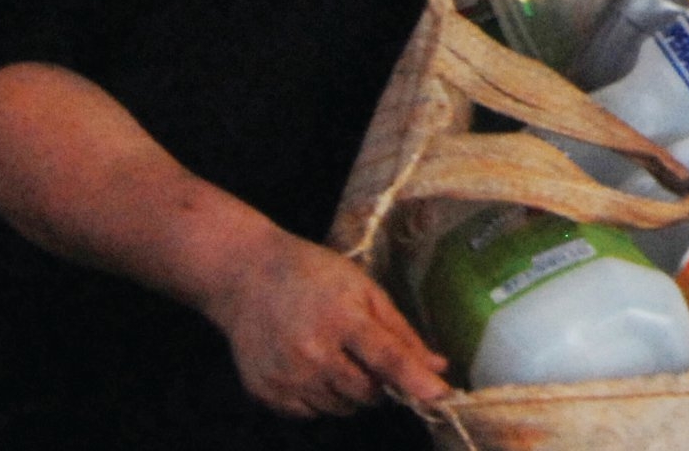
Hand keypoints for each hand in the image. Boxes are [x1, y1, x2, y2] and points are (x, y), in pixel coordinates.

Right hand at [201, 226, 450, 417]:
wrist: (248, 277)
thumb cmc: (314, 275)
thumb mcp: (363, 288)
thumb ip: (400, 330)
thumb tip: (437, 365)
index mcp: (342, 318)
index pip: (387, 358)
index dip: (415, 379)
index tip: (441, 395)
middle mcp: (313, 351)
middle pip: (366, 393)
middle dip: (379, 384)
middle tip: (367, 357)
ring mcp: (287, 375)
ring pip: (340, 408)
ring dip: (350, 392)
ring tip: (336, 356)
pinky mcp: (266, 392)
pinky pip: (310, 413)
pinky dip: (320, 398)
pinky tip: (311, 367)